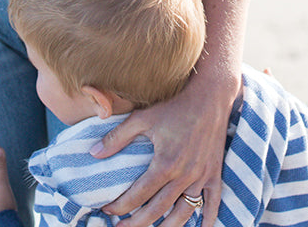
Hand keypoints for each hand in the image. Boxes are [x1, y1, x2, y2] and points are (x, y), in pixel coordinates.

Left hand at [90, 70, 239, 226]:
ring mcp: (201, 176)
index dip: (121, 206)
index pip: (138, 195)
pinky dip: (207, 219)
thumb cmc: (174, 105)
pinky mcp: (214, 173)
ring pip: (184, 214)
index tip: (108, 210)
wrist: (210, 95)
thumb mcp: (143, 117)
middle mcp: (184, 175)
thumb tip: (93, 153)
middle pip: (158, 210)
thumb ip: (117, 137)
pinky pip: (212, 203)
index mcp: (165, 164)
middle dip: (137, 223)